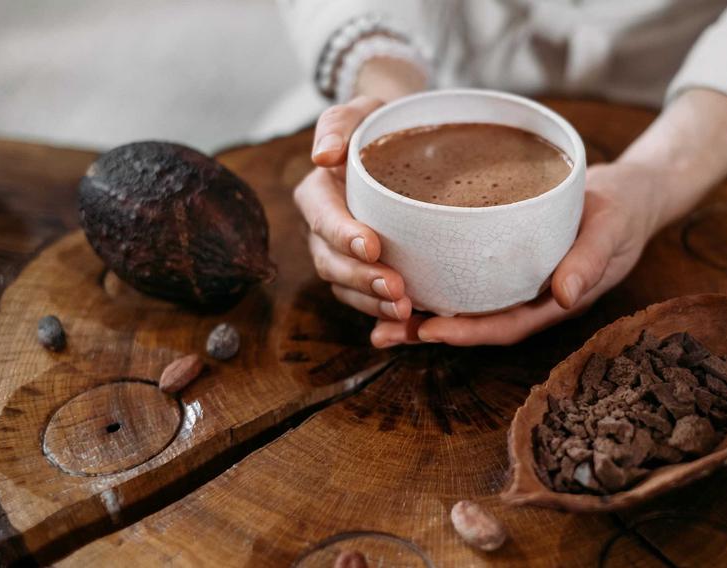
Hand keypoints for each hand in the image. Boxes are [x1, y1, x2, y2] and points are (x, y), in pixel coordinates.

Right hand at [293, 95, 413, 323]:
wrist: (403, 146)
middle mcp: (324, 231)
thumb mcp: (361, 112)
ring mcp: (342, 256)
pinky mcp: (365, 273)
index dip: (343, 235)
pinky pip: (367, 301)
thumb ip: (339, 125)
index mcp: (318, 195)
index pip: (323, 218)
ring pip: (347, 288)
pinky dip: (383, 317)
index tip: (372, 245)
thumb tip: (322, 156)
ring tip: (404, 311)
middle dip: (361, 279)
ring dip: (372, 304)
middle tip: (396, 289)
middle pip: (332, 262)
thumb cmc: (381, 125)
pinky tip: (408, 325)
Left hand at [371, 162, 665, 346]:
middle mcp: (529, 298)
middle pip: (474, 323)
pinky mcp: (504, 258)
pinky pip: (465, 276)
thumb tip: (566, 296)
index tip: (429, 329)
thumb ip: (590, 260)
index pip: (505, 326)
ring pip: (464, 304)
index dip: (467, 332)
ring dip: (421, 312)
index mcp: (554, 300)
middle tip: (381, 332)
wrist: (629, 194)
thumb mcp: (612, 230)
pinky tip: (400, 272)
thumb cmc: (623, 212)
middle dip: (428, 331)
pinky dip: (434, 279)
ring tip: (374, 313)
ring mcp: (515, 281)